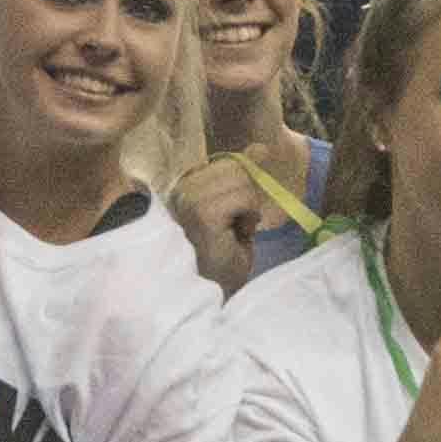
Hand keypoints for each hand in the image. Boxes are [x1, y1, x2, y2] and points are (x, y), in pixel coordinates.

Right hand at [171, 153, 281, 293]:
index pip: (228, 163)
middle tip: (233, 228)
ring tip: (232, 233)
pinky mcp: (201, 214)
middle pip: (236, 167)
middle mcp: (179, 189)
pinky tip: (234, 238)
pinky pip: (245, 198)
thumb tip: (261, 147)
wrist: (215, 294)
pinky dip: (249, 218)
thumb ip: (244, 178)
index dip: (243, 188)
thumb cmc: (222, 258)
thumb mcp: (236, 210)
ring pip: (243, 182)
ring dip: (249, 210)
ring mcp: (187, 200)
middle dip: (247, 198)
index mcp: (183, 185)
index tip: (232, 217)